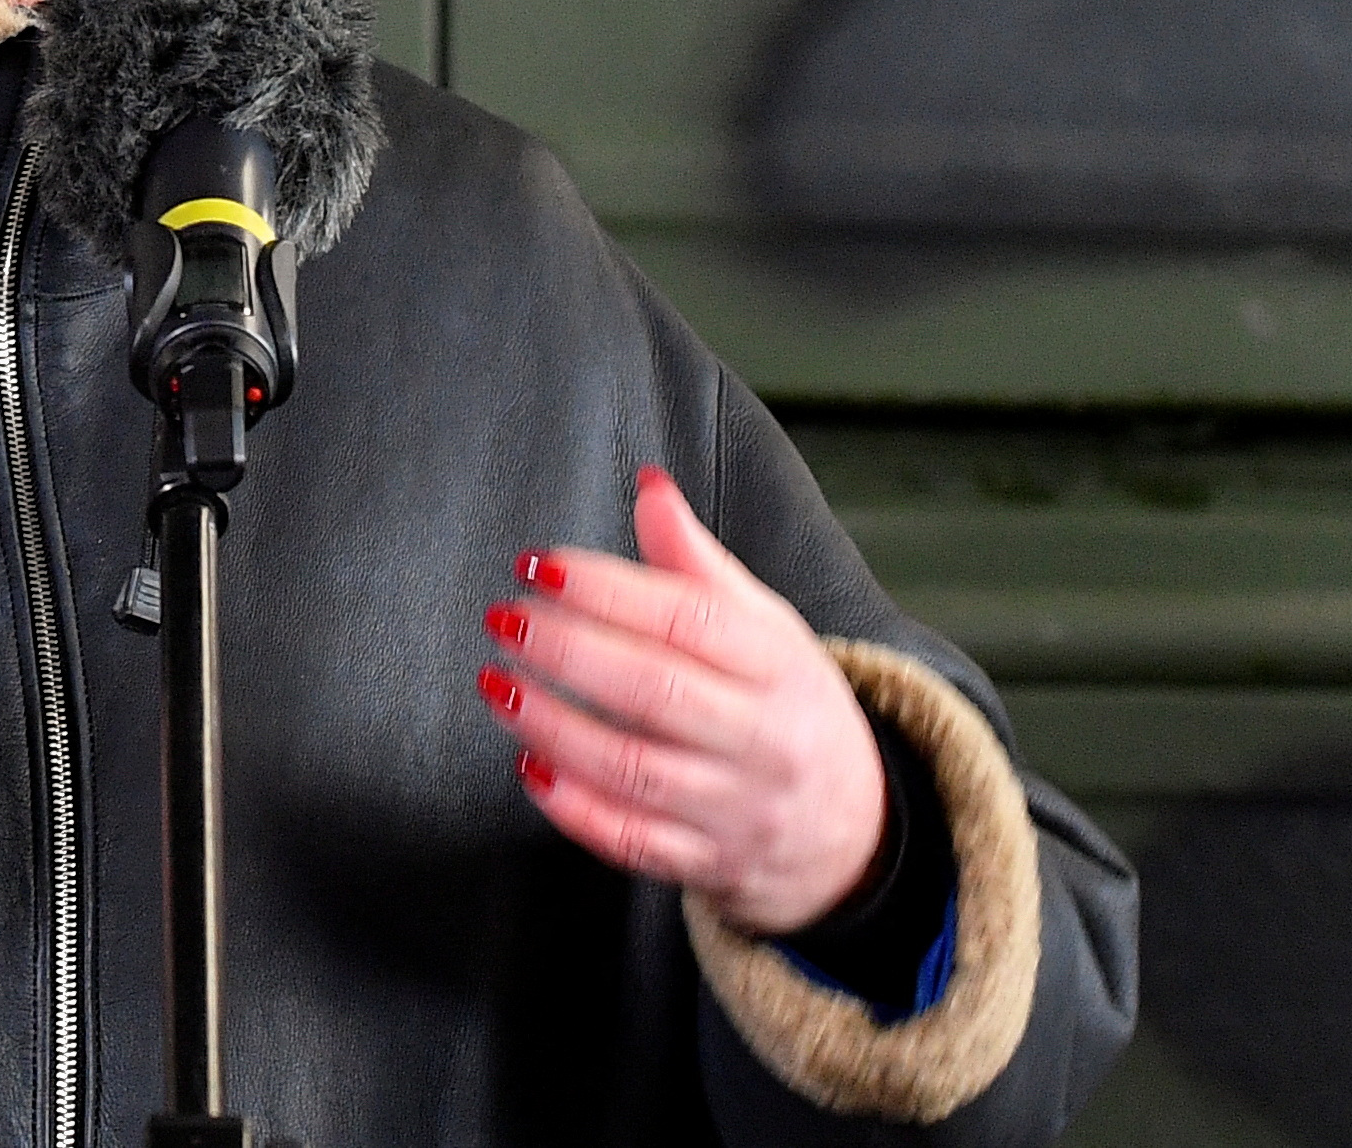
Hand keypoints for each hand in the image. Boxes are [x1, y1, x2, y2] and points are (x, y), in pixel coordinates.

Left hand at [484, 465, 886, 934]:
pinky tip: (529, 767)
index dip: (608, 589)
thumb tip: (649, 486)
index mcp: (780, 666)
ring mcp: (738, 809)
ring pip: (636, 770)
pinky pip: (635, 842)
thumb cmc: (787, 706)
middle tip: (505, 620)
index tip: (539, 564)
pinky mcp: (710, 864)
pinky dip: (576, 809)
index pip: (690, 620)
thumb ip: (698, 565)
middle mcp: (765, 739)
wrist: (854, 828)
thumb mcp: (765, 629)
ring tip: (498, 686)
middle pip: (658, 692)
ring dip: (555, 727)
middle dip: (569, 652)